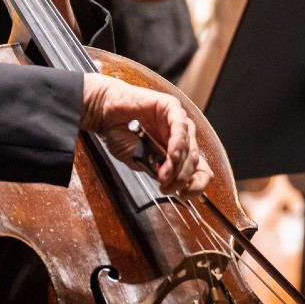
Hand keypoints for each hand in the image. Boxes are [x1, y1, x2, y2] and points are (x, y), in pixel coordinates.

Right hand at [80, 73, 211, 194]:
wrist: (104, 113)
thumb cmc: (120, 134)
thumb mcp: (140, 161)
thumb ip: (157, 170)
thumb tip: (172, 181)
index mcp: (177, 151)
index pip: (200, 171)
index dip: (196, 186)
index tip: (183, 195)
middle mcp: (182, 137)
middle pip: (195, 162)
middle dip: (181, 179)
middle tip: (165, 187)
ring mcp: (179, 122)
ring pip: (189, 149)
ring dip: (177, 167)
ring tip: (162, 176)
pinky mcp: (172, 108)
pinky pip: (180, 128)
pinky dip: (176, 147)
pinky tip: (168, 157)